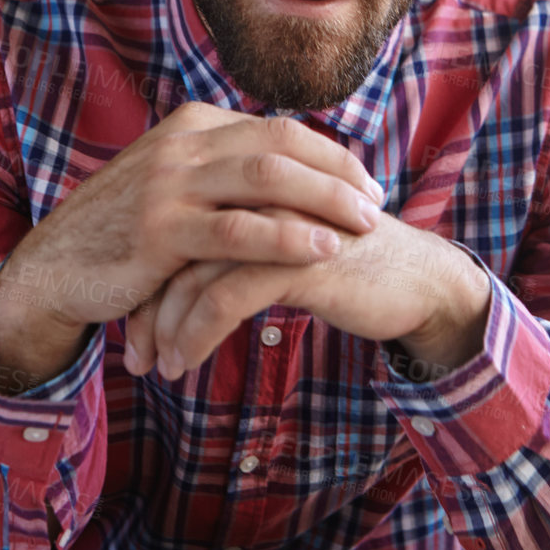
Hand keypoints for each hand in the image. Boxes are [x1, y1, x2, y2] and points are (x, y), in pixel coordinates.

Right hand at [0, 104, 383, 383]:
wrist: (54, 268)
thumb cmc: (125, 234)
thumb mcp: (175, 185)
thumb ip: (224, 172)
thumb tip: (294, 174)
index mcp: (193, 125)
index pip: (279, 128)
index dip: (330, 154)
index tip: (365, 182)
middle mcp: (183, 143)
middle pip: (282, 144)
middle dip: (338, 172)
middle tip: (377, 201)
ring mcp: (169, 183)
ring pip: (267, 178)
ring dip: (324, 200)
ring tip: (363, 225)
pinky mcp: (160, 229)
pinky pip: (238, 230)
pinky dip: (288, 238)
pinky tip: (321, 253)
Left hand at [123, 208, 491, 381]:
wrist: (416, 279)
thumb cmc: (346, 264)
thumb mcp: (282, 243)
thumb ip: (239, 238)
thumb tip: (185, 271)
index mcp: (249, 183)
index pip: (176, 223)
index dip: (149, 276)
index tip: (134, 322)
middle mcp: (257, 194)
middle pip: (174, 245)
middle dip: (146, 304)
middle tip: (134, 353)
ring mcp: (275, 222)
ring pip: (191, 273)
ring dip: (166, 326)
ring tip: (155, 366)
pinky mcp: (294, 258)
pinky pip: (223, 298)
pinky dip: (195, 335)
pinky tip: (182, 363)